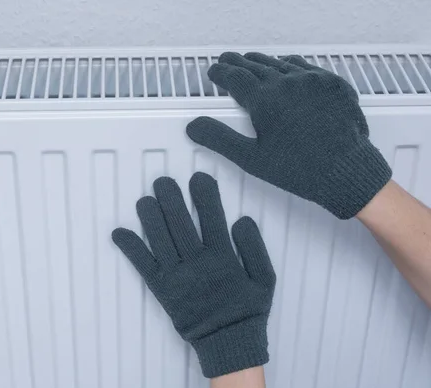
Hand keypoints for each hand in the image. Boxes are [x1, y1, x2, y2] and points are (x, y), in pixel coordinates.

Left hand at [111, 172, 275, 376]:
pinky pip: (144, 266)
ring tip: (145, 200)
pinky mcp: (162, 289)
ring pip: (160, 240)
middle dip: (171, 200)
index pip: (212, 219)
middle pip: (180, 225)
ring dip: (150, 218)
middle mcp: (197, 264)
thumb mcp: (265, 280)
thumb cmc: (247, 311)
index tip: (198, 178)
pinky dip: (131, 248)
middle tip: (163, 182)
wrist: (229, 344)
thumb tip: (242, 220)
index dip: (205, 196)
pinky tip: (120, 233)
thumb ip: (255, 249)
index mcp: (222, 259)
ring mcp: (177, 277)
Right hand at [186, 52, 391, 218]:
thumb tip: (195, 127)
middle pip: (256, 65)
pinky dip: (290, 65)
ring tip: (252, 62)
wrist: (347, 170)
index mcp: (266, 100)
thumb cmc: (301, 169)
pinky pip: (306, 66)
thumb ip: (219, 139)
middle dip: (238, 63)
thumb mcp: (251, 158)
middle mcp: (289, 83)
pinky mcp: (332, 84)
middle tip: (228, 62)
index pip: (235, 77)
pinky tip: (286, 67)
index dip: (221, 73)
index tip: (214, 71)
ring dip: (262, 62)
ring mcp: (313, 81)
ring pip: (280, 63)